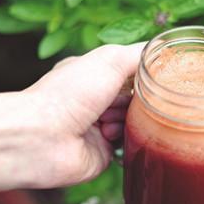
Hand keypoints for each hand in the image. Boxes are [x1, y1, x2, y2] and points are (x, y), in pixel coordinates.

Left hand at [0, 43, 144, 193]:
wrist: (41, 138)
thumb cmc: (67, 94)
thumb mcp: (109, 60)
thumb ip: (139, 55)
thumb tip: (162, 50)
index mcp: (92, 76)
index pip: (130, 73)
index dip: (143, 75)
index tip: (157, 77)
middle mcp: (95, 101)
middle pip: (135, 99)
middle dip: (135, 99)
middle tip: (123, 100)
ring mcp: (99, 128)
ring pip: (134, 122)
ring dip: (126, 119)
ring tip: (107, 120)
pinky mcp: (103, 153)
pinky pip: (129, 146)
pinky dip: (124, 140)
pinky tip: (108, 137)